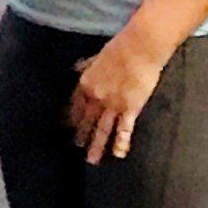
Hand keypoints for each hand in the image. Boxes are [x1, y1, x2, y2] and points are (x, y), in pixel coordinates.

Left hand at [69, 30, 169, 163]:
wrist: (139, 48)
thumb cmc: (119, 48)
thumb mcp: (95, 56)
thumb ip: (85, 65)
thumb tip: (75, 68)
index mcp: (85, 83)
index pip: (75, 105)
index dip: (71, 117)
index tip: (68, 126)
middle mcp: (96, 97)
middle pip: (86, 120)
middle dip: (82, 134)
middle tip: (77, 146)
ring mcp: (112, 104)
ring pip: (102, 129)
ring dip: (97, 145)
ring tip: (92, 159)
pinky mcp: (130, 108)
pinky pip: (124, 129)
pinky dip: (120, 142)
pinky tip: (118, 154)